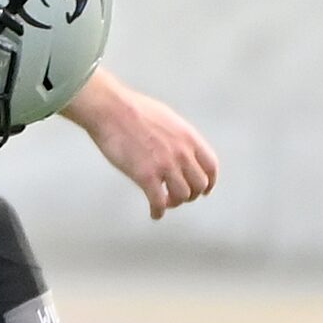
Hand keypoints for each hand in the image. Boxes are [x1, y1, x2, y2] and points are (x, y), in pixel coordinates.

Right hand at [77, 81, 217, 218]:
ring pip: (182, 195)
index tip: (203, 189)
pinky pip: (158, 201)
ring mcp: (165, 166)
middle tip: (179, 196)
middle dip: (191, 194)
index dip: (209, 182)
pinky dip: (158, 211)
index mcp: (189, 138)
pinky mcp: (145, 176)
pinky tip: (154, 213)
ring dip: (174, 202)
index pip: (211, 166)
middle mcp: (182, 153)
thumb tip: (176, 146)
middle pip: (198, 184)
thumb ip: (176, 135)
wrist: (111, 110)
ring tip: (165, 203)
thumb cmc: (132, 109)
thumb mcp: (166, 118)